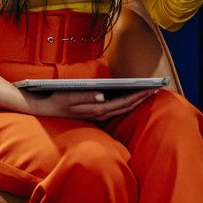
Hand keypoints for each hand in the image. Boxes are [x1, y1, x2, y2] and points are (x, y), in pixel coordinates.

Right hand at [22, 87, 158, 121]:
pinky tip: (132, 95)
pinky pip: (116, 108)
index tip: (150, 89)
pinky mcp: (96, 112)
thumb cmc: (58, 99)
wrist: (46, 108)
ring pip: (122, 108)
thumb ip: (86, 96)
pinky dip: (127, 101)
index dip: (138, 96)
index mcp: (97, 109)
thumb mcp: (70, 96)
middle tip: (156, 88)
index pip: (123, 103)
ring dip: (136, 100)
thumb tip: (103, 95)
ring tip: (148, 90)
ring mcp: (98, 114)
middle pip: (126, 107)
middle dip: (142, 98)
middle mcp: (100, 114)